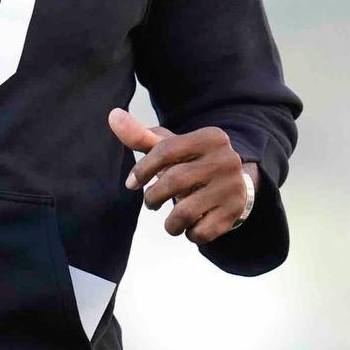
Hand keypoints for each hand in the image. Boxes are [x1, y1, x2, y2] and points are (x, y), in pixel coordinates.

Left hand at [108, 107, 253, 244]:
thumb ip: (140, 136)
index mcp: (209, 137)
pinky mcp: (235, 213)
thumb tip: (113, 116)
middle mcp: (226, 159)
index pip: (166, 150)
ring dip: (170, 223)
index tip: (131, 184)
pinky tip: (190, 226)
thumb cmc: (191, 163)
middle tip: (150, 203)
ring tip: (170, 221)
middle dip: (153, 197)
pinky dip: (189, 234)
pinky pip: (201, 231)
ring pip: (186, 212)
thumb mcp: (171, 147)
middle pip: (174, 181)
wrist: (235, 184)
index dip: (142, 169)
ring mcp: (232, 187)